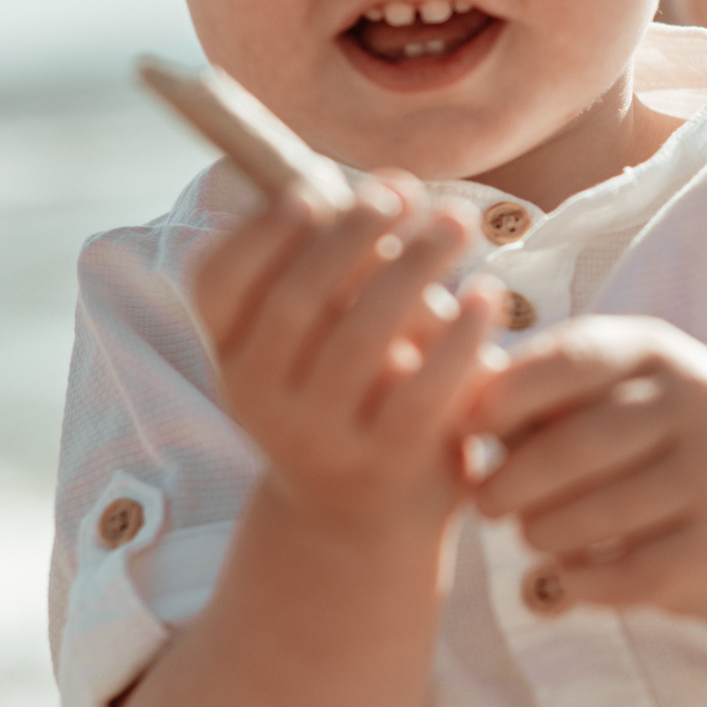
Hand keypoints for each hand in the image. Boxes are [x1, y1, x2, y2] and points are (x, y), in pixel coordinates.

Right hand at [191, 178, 500, 539]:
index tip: (318, 186)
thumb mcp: (321, 337)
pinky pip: (424, 390)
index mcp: (231, 356)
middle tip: (404, 192)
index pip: (217, 281)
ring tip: (458, 224)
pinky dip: (460, 336)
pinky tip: (489, 296)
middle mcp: (259, 401)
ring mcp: (320, 438)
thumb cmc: (348, 393)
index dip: (264, 227)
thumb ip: (340, 269)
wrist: (360, 520)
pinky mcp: (386, 464)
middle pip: (298, 299)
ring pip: (362, 338)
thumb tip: (392, 187)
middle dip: (353, 232)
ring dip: (414, 266)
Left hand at [465, 316, 706, 619]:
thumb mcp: (604, 401)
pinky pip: (630, 573)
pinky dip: (581, 581)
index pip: (574, 358)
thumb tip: (454, 401)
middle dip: (515, 481)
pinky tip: (561, 577)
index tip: (465, 428)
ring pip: (600, 515)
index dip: (508, 395)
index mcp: (660, 351)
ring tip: (529, 533)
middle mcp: (701, 402)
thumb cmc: (643, 451)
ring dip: (544, 532)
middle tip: (486, 503)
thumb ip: (539, 396)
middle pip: (579, 445)